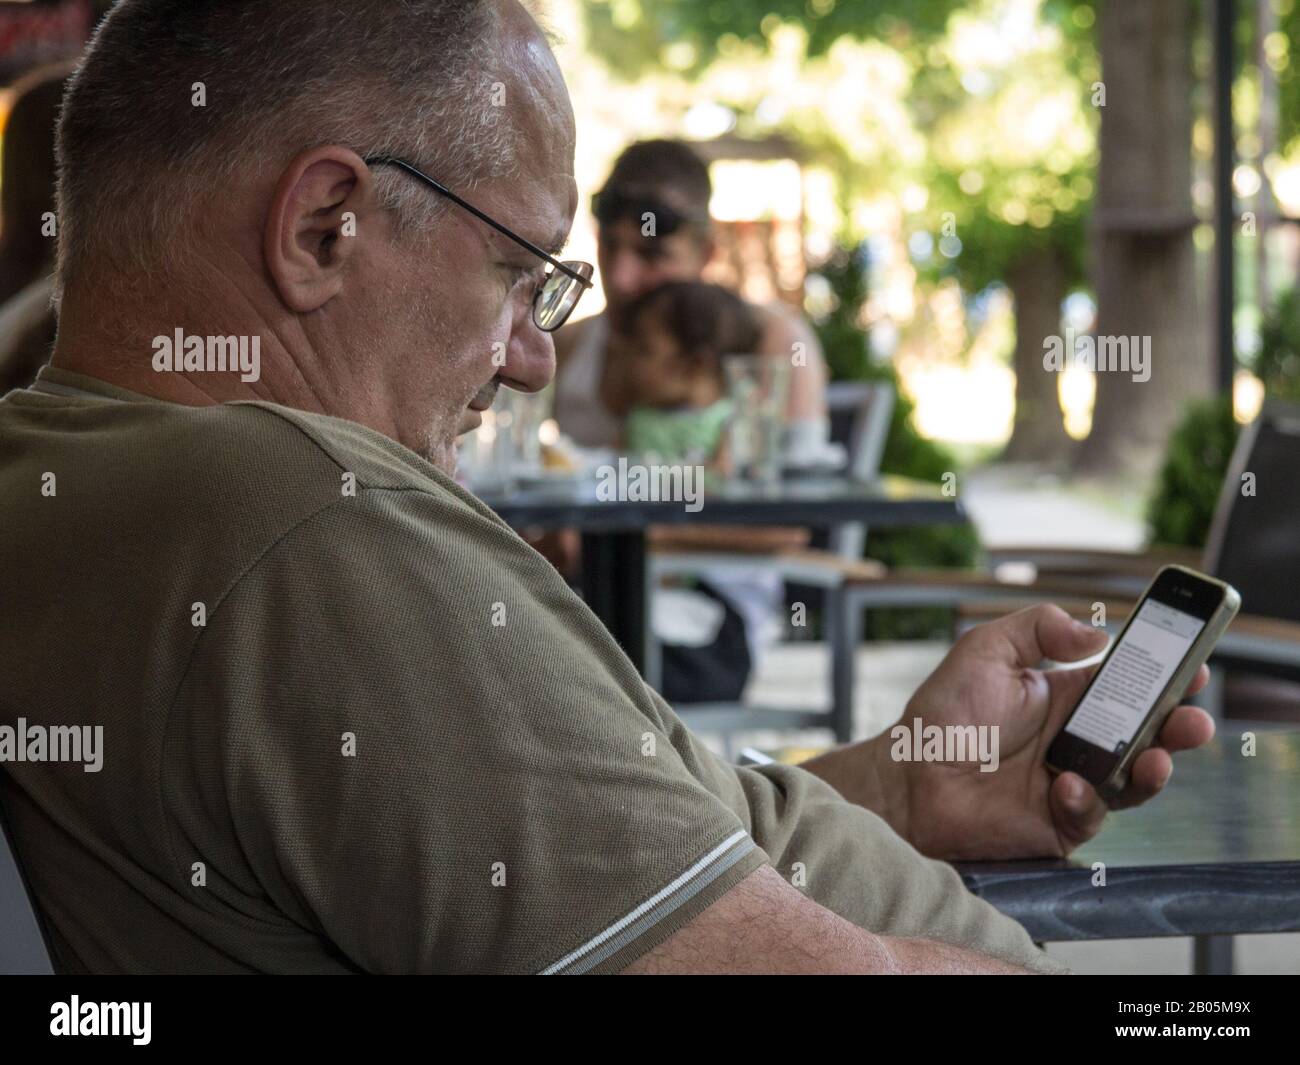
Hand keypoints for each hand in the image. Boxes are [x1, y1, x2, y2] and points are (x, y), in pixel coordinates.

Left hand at [802, 603, 1213, 860]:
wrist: (909, 775)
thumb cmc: (942, 713)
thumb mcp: (986, 649)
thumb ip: (1038, 628)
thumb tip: (1097, 634)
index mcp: (1067, 697)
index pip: (1130, 687)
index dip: (1164, 678)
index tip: (1192, 668)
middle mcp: (1077, 741)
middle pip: (1146, 735)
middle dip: (1178, 727)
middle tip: (1194, 720)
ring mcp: (1072, 783)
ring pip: (1133, 780)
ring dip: (1154, 769)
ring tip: (1158, 757)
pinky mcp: (1058, 822)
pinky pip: (1090, 813)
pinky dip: (1086, 800)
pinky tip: (1066, 785)